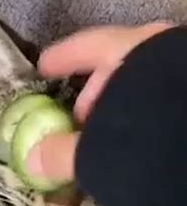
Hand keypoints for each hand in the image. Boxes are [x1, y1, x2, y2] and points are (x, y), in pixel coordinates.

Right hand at [26, 23, 173, 182]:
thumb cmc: (157, 131)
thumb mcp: (103, 147)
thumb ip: (66, 153)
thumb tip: (34, 160)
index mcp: (137, 47)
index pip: (89, 45)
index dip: (63, 57)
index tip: (44, 68)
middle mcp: (166, 48)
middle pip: (122, 62)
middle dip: (98, 91)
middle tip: (79, 121)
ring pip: (150, 82)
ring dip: (129, 106)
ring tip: (115, 138)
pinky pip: (170, 100)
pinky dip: (153, 116)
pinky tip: (148, 142)